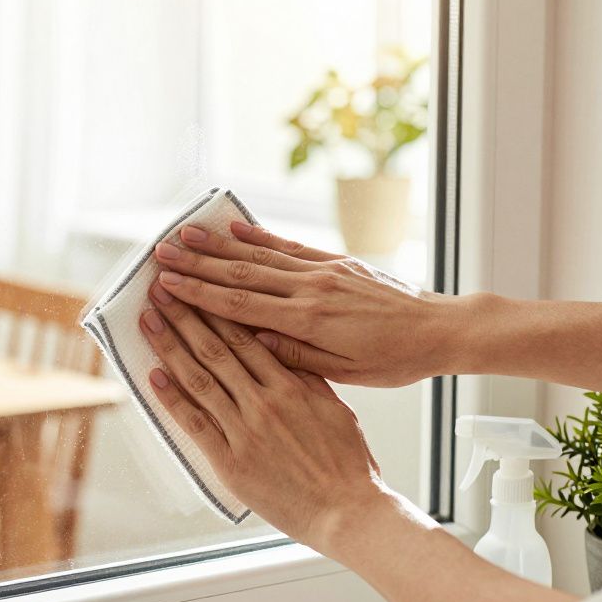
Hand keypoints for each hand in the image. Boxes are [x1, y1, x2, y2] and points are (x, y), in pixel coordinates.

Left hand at [138, 281, 384, 551]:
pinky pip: (195, 424)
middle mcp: (265, 402)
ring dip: (170, 347)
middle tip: (159, 292)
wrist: (346, 511)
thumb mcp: (335, 409)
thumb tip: (285, 348)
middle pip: (216, 349)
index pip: (245, 336)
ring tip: (149, 321)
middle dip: (185, 316)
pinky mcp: (231, 462)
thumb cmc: (346, 464)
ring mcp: (245, 431)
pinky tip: (154, 376)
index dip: (216, 309)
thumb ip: (308, 378)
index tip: (195, 288)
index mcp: (291, 386)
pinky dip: (172, 398)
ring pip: (200, 379)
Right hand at [151, 221, 469, 386]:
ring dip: (220, 245)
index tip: (168, 286)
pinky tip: (236, 228)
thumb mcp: (343, 373)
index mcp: (309, 322)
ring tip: (186, 234)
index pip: (241, 306)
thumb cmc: (396, 360)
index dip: (199, 295)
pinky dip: (260, 236)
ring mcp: (324, 271)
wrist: (441, 329)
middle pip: (242, 274)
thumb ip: (295, 356)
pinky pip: (290, 246)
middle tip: (161, 254)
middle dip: (198, 264)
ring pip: (261, 255)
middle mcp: (312, 289)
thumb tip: (252, 340)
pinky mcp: (337, 262)